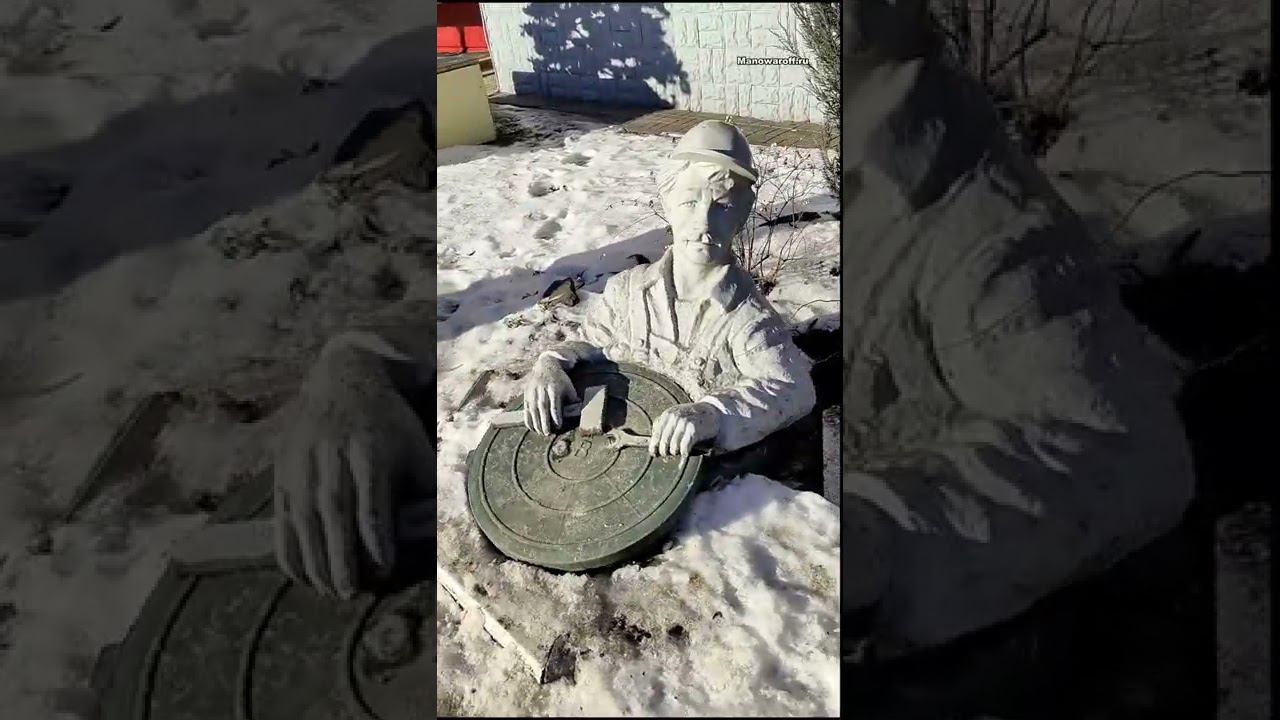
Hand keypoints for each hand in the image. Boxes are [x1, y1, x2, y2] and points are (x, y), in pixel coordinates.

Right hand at [272, 342, 430, 598]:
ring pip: (304, 516)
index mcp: (371, 450)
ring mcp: (302, 463)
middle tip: (351, 592)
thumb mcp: (415, 448)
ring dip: (314, 559)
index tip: (385, 568)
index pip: (371, 501)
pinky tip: (300, 576)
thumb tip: (436, 534)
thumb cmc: (389, 427)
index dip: (377, 537)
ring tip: (330, 590)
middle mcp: (333, 456)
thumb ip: (425, 489)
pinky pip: (281, 516)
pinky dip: (288, 548)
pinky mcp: (283, 472)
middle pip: (334, 511)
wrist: (342, 382)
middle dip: (341, 555)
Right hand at [522, 355, 578, 435]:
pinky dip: (528, 419)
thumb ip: (573, 399)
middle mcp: (542, 391)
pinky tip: (532, 428)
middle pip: (543, 409)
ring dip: (536, 423)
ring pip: (533, 410)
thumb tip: (579, 410)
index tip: (558, 426)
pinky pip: (526, 409)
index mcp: (554, 389)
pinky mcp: (527, 395)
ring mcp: (533, 393)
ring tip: (541, 433)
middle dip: (545, 422)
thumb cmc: (560, 379)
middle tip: (547, 433)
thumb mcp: (569, 386)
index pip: (554, 405)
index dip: (556, 416)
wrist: (545, 366)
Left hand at [648, 402, 719, 456]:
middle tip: (670, 454)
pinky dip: (684, 453)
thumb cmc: (692, 418)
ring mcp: (684, 423)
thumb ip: (665, 427)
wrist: (712, 412)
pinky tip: (686, 453)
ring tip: (680, 451)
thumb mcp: (676, 417)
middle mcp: (674, 418)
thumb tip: (654, 447)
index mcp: (667, 415)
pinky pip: (684, 448)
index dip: (654, 447)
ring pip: (673, 447)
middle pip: (663, 444)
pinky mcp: (694, 430)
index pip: (655, 435)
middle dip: (665, 452)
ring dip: (676, 452)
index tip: (655, 454)